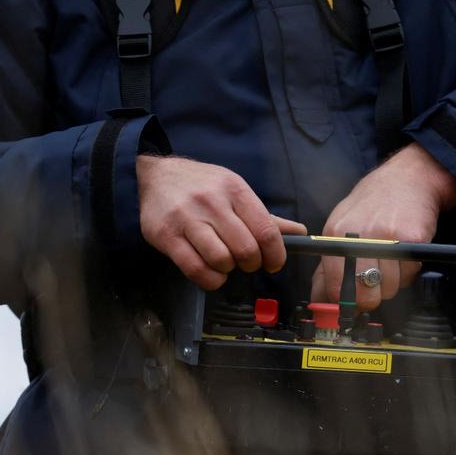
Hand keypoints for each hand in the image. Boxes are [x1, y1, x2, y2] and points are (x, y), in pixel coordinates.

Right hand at [137, 155, 305, 289]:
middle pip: (246, 249)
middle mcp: (212, 202)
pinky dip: (210, 279)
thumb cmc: (202, 186)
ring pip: (221, 260)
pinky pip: (195, 269)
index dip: (276, 255)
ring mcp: (187, 219)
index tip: (273, 264)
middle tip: (247, 262)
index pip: (266, 231)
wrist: (155, 175)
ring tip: (225, 263)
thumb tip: (299, 233)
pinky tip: (212, 272)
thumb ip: (265, 216)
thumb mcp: (235, 190)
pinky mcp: (166, 236)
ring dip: (229, 270)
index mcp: (235, 190)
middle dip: (252, 264)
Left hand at [313, 143, 455, 309]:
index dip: (346, 302)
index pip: (336, 285)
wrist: (407, 178)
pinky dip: (408, 271)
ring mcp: (387, 236)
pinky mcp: (412, 238)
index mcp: (337, 234)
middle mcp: (360, 235)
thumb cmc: (372, 205)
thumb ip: (328, 265)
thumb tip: (320, 299)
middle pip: (364, 293)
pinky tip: (403, 253)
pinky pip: (409, 274)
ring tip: (390, 261)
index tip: (353, 303)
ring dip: (392, 282)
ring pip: (389, 287)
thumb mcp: (341, 227)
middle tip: (374, 286)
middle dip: (371, 297)